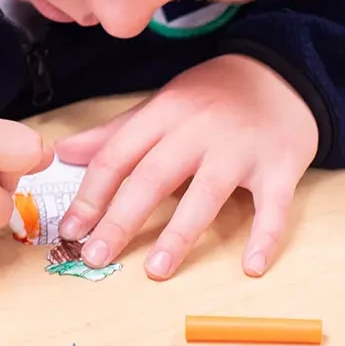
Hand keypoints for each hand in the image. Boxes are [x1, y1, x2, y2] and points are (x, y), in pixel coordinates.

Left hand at [54, 54, 317, 279]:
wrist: (281, 74)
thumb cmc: (211, 98)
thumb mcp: (160, 105)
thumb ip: (114, 133)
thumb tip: (63, 153)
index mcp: (163, 114)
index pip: (118, 156)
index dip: (91, 195)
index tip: (71, 230)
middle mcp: (199, 129)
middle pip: (153, 177)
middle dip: (121, 220)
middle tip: (96, 257)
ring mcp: (240, 148)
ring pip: (206, 194)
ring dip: (179, 235)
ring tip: (156, 271)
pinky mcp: (280, 165)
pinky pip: (273, 204)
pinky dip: (265, 235)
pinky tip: (252, 266)